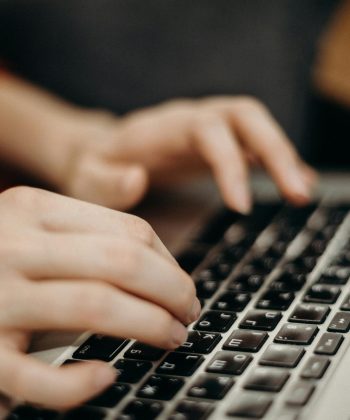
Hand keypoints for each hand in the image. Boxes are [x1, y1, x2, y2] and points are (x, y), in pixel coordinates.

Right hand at [0, 186, 197, 408]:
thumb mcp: (37, 231)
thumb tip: (166, 264)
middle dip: (172, 290)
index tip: (184, 287)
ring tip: (171, 337)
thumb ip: (90, 235)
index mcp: (32, 209)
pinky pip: (35, 377)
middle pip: (121, 261)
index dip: (171, 263)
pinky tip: (106, 376)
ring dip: (149, 325)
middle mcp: (11, 245)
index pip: (129, 231)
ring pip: (95, 306)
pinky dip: (79, 382)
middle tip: (189, 313)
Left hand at [59, 97, 316, 211]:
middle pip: (245, 117)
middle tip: (297, 195)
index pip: (207, 130)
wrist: (100, 153)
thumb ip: (104, 180)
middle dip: (276, 151)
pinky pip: (253, 146)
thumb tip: (137, 178)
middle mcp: (191, 120)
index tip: (240, 207)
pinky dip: (276, 163)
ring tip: (302, 194)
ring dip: (284, 157)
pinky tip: (294, 185)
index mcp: (162, 127)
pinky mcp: (216, 146)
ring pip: (257, 128)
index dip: (229, 163)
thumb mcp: (86, 179)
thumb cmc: (93, 169)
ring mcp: (207, 131)